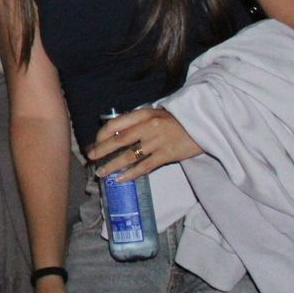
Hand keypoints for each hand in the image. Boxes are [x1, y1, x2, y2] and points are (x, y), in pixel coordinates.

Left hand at [87, 107, 202, 182]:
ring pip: (130, 156)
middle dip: (102, 150)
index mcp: (143, 114)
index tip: (96, 142)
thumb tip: (116, 132)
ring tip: (101, 173)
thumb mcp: (155, 114)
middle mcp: (148, 127)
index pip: (115, 123)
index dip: (102, 134)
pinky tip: (121, 178)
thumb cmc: (176, 120)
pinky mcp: (167, 155)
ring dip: (113, 165)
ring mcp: (157, 142)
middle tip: (90, 158)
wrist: (203, 124)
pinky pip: (145, 166)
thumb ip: (137, 121)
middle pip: (119, 140)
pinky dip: (131, 173)